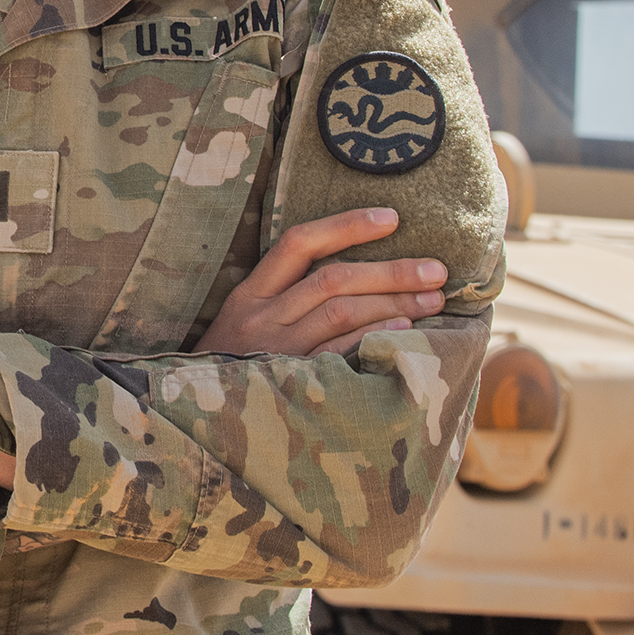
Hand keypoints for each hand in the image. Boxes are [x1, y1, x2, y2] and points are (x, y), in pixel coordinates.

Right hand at [196, 208, 447, 359]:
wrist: (197, 417)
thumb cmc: (231, 367)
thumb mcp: (245, 323)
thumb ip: (286, 297)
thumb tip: (356, 274)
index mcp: (249, 293)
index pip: (299, 242)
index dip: (347, 226)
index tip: (393, 217)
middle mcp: (260, 317)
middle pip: (332, 279)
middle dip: (391, 271)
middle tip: (437, 269)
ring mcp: (275, 351)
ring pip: (339, 312)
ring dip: (393, 302)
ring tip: (433, 299)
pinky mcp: (290, 383)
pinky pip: (337, 353)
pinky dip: (373, 337)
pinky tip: (405, 331)